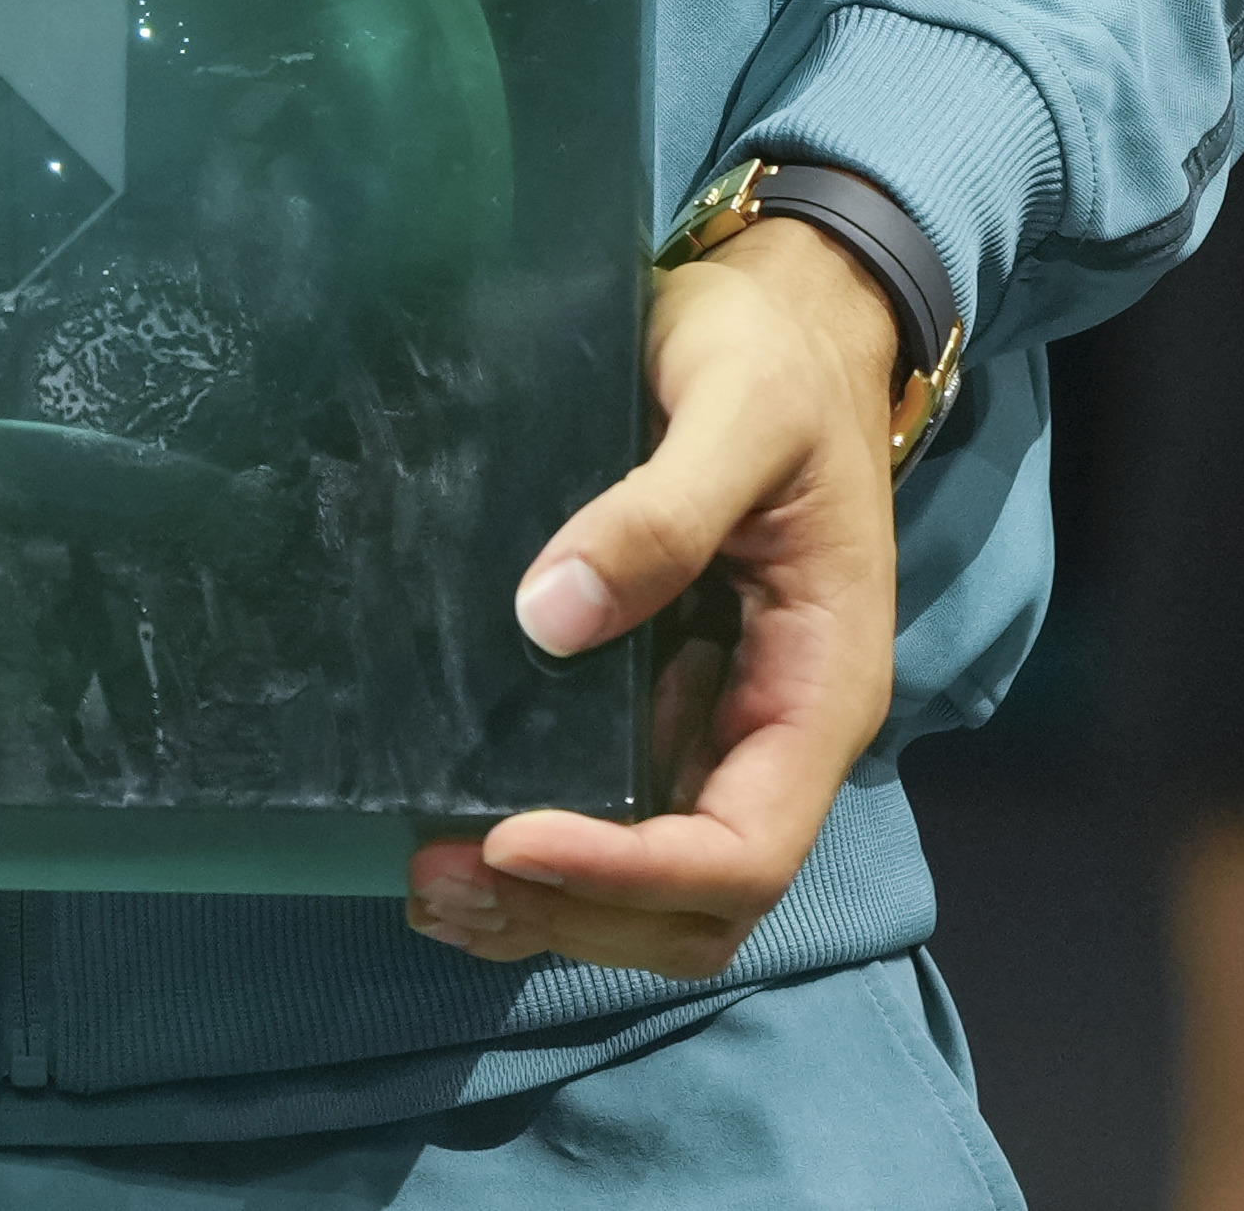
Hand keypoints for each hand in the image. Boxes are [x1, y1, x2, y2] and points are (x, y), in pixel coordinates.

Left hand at [418, 213, 908, 975]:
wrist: (784, 330)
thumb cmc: (773, 361)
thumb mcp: (737, 408)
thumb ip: (662, 510)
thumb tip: (551, 615)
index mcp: (818, 689)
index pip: (746, 848)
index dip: (631, 870)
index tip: (510, 835)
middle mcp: (772, 738)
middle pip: (698, 907)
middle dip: (575, 911)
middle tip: (438, 872)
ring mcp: (715, 732)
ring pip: (653, 895)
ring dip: (545, 913)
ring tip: (425, 882)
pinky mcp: (658, 708)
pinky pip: (612, 825)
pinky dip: (535, 867)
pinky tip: (446, 846)